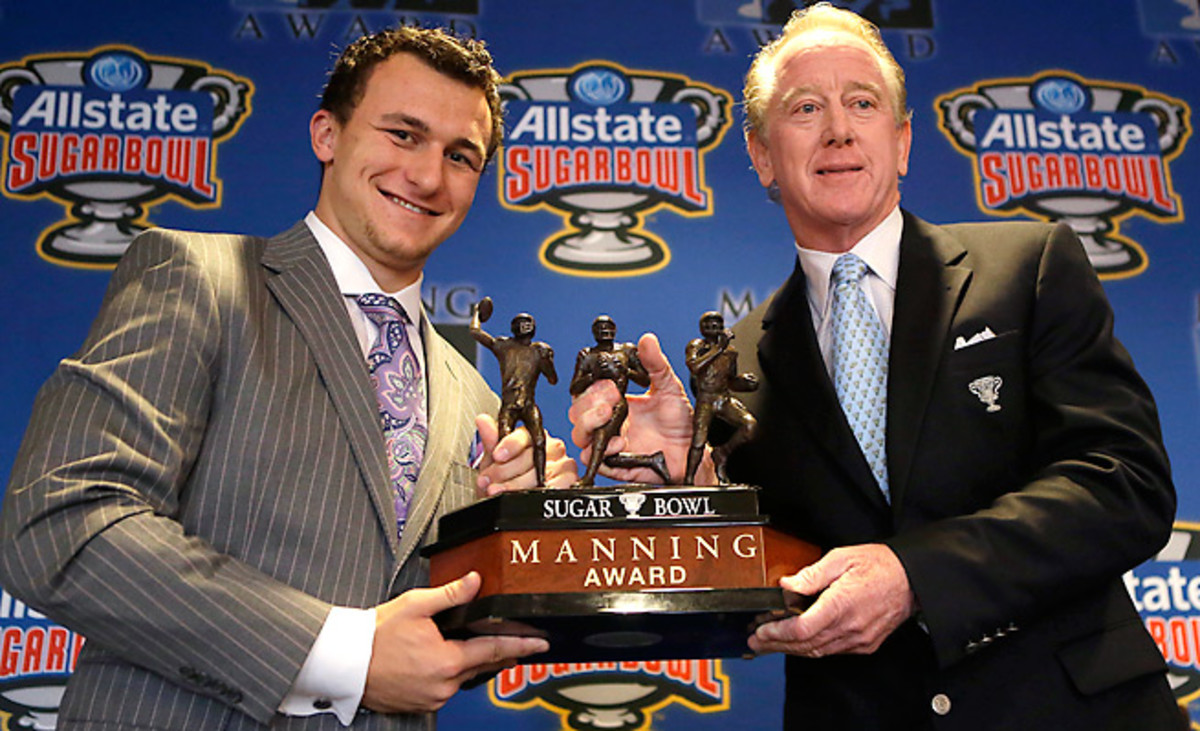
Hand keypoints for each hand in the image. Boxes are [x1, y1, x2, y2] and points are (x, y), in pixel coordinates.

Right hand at [362, 572, 548, 713]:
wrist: (345, 663)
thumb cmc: (376, 635)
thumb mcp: (416, 605)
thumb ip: (451, 595)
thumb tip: (476, 581)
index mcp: (448, 661)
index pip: (495, 650)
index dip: (522, 645)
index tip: (541, 643)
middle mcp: (444, 685)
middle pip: (482, 665)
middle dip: (500, 653)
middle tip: (517, 643)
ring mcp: (433, 698)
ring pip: (463, 677)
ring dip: (469, 661)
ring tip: (466, 644)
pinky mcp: (421, 704)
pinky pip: (445, 687)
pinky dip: (449, 673)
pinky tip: (439, 659)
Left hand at [475, 414, 576, 495]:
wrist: (508, 500)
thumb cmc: (504, 477)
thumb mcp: (493, 460)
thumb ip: (491, 440)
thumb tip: (482, 420)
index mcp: (534, 435)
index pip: (526, 435)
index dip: (510, 445)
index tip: (497, 455)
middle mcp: (551, 447)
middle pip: (532, 456)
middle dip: (505, 470)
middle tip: (489, 480)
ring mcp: (563, 463)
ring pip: (542, 473)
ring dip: (516, 485)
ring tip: (498, 490)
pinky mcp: (570, 480)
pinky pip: (556, 486)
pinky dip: (536, 492)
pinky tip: (522, 496)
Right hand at [568, 333, 693, 482]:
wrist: (692, 451)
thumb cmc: (680, 422)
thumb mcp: (669, 387)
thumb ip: (656, 364)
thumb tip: (647, 340)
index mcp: (616, 402)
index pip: (586, 393)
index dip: (591, 387)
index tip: (610, 383)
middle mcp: (609, 423)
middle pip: (576, 413)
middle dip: (587, 403)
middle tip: (611, 397)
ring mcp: (610, 443)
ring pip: (579, 435)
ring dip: (589, 423)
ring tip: (608, 413)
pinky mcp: (616, 464)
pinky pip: (594, 459)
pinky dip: (602, 450)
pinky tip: (620, 441)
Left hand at [749, 544, 914, 657]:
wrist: (913, 579)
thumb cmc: (880, 565)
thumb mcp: (841, 558)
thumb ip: (811, 574)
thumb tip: (787, 585)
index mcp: (841, 605)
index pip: (801, 629)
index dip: (777, 632)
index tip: (760, 630)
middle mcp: (850, 627)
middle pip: (805, 644)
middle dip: (776, 644)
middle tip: (756, 640)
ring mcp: (858, 639)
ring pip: (817, 651)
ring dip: (791, 649)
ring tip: (770, 643)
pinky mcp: (865, 644)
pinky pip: (832, 651)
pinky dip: (812, 648)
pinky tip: (799, 642)